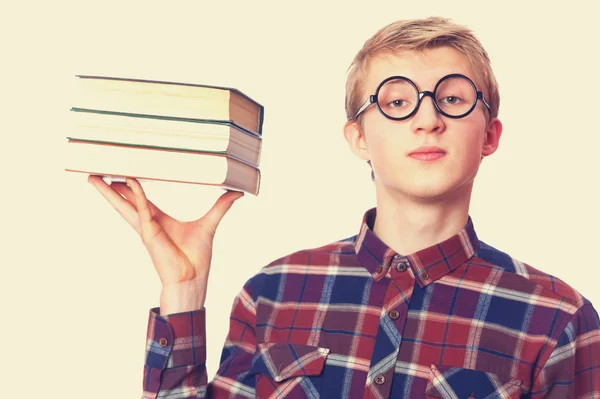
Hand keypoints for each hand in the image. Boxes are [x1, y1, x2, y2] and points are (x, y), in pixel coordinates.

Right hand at [87, 175, 243, 313]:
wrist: (192, 279)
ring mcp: (146, 228)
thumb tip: (237, 192)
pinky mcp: (150, 233)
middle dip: (110, 188)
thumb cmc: (197, 258)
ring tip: (93, 178)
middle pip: (124, 201)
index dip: (130, 187)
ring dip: (109, 192)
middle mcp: (148, 223)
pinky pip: (142, 209)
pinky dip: (137, 195)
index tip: (122, 174)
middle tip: (96, 173)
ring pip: (124, 205)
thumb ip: (221, 206)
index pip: (140, 199)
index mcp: (159, 220)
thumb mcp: (210, 223)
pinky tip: (129, 181)